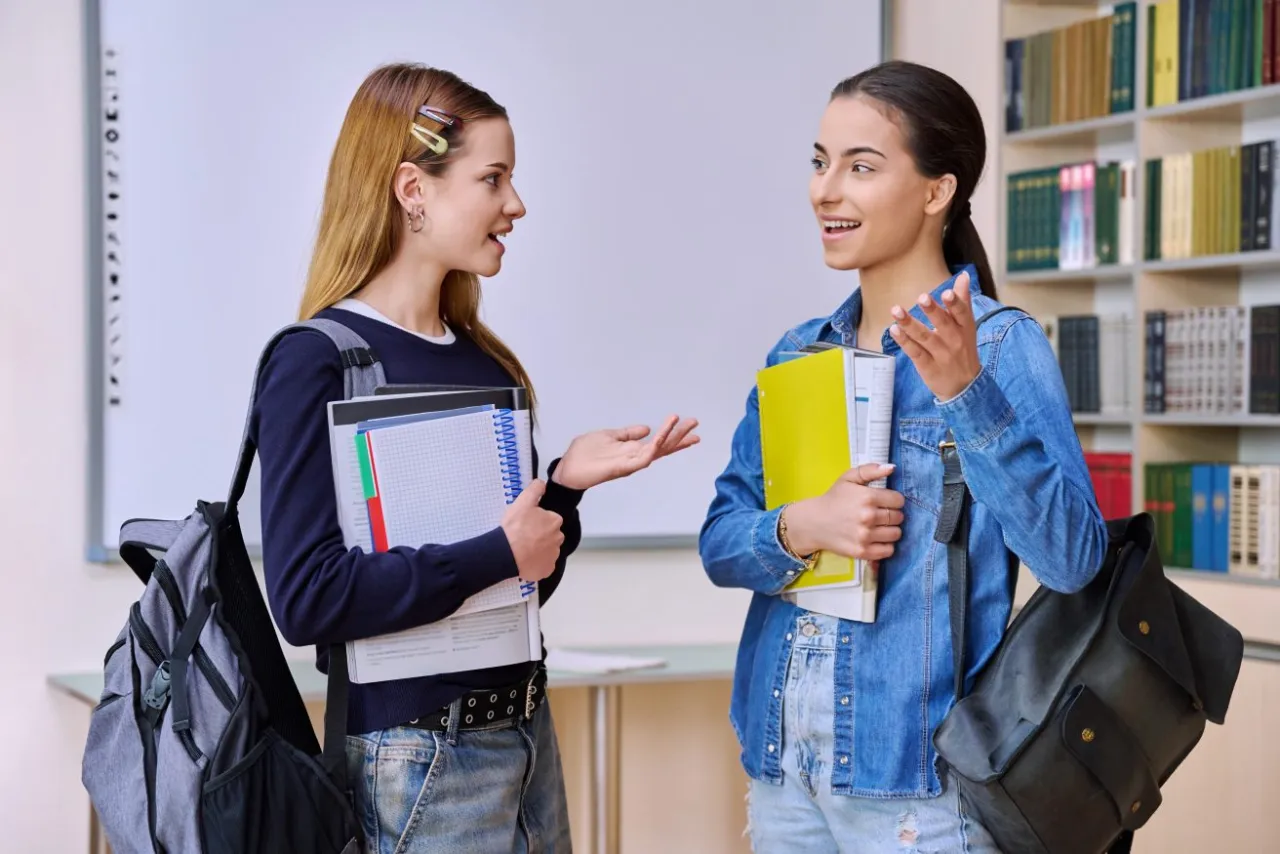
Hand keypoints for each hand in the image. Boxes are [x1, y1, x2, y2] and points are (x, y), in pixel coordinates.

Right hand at [500, 480, 563, 581]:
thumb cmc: (514, 529)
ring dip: (539, 549)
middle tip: (525, 536)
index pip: (551, 519)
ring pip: (548, 550)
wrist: (505, 553)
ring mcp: (553, 556)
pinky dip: (537, 563)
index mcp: (555, 521)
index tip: (528, 524)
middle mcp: (558, 539)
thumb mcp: (522, 502)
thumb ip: (535, 489)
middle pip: (551, 535)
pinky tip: (526, 560)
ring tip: (523, 548)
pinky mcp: (547, 569)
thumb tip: (542, 484)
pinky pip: (544, 565)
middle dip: (541, 535)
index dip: (538, 521)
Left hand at [552, 414, 699, 490]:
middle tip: (696, 423)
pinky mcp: (624, 467)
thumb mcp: (608, 436)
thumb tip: (646, 429)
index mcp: (632, 449)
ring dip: (670, 437)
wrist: (568, 468)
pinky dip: (653, 447)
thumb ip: (627, 434)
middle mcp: (635, 457)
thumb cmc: (584, 454)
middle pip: (664, 446)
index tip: (691, 425)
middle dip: (680, 435)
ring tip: (682, 423)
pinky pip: (643, 457)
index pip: (659, 442)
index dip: (675, 434)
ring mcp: (631, 462)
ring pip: (657, 450)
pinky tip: (661, 437)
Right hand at [784, 463, 903, 560]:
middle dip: (893, 515)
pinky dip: (886, 546)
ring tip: (880, 527)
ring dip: (891, 530)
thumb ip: (870, 470)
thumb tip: (892, 468)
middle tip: (881, 515)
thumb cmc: (833, 499)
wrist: (813, 522)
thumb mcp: (848, 478)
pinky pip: (888, 550)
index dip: (894, 500)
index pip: (899, 500)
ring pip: (896, 534)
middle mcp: (868, 517)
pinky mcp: (862, 551)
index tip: (886, 502)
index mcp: (867, 497)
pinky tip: (877, 539)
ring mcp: (865, 536)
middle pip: (898, 517)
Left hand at [887, 269, 982, 401]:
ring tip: (896, 310)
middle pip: (943, 325)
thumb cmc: (963, 349)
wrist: (964, 387)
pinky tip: (894, 330)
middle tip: (922, 297)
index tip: (947, 292)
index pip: (962, 314)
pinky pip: (914, 352)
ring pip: (924, 338)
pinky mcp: (927, 366)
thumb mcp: (967, 326)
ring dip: (909, 323)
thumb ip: (962, 301)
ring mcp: (940, 355)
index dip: (955, 304)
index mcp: (965, 329)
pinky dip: (904, 341)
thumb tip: (963, 276)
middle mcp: (954, 342)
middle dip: (932, 311)